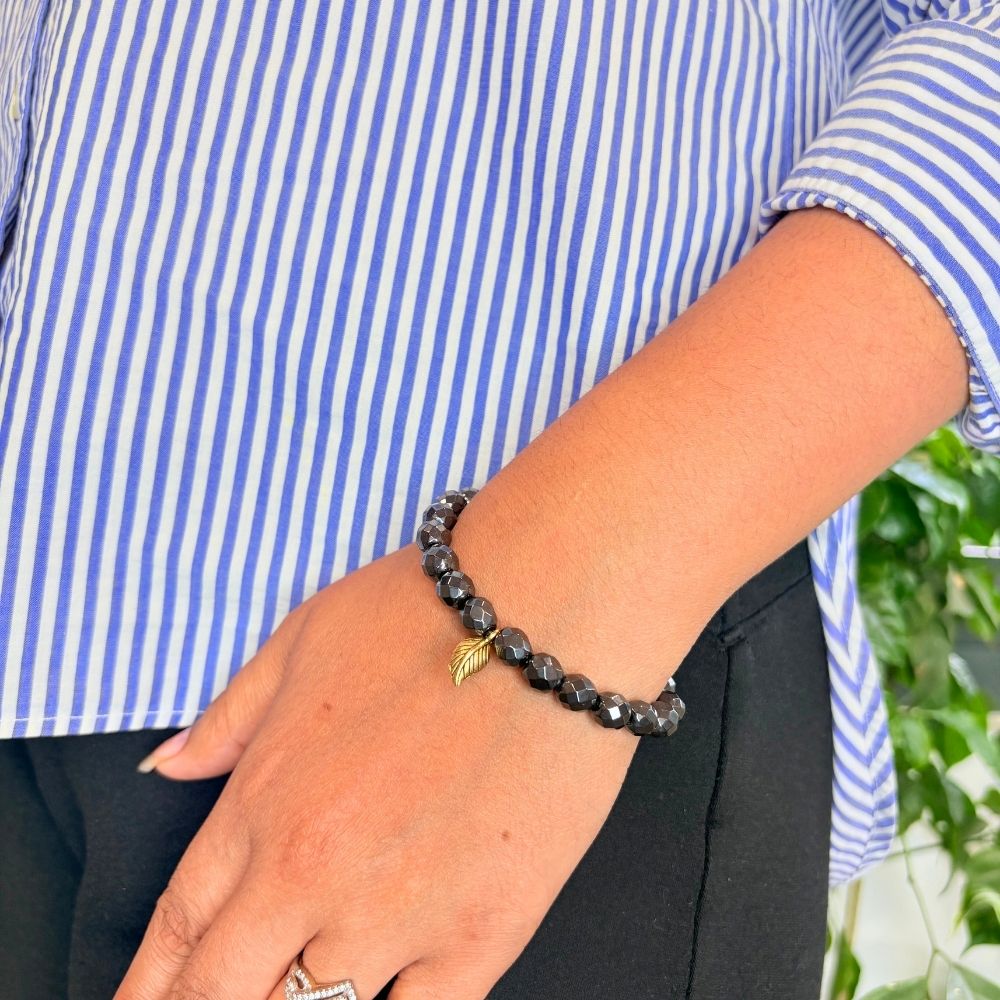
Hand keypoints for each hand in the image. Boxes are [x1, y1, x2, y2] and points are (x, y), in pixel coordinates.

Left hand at [115, 540, 639, 999]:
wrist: (549, 610)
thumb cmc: (428, 613)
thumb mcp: (302, 640)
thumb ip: (228, 716)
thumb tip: (172, 765)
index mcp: (264, 803)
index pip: (179, 928)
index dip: (149, 985)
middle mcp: (316, 874)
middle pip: (223, 996)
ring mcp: (401, 914)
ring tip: (307, 987)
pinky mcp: (484, 932)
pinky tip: (383, 998)